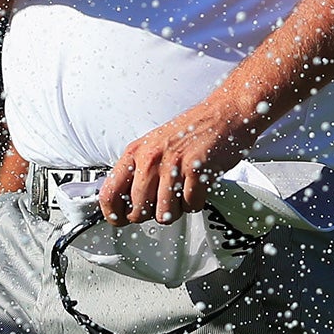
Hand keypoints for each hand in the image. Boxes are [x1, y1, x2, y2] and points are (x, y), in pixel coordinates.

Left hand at [101, 99, 261, 225]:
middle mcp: (149, 159)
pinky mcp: (195, 171)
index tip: (120, 220)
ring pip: (164, 214)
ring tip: (182, 191)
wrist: (224, 114)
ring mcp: (172, 165)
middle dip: (151, 214)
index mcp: (134, 153)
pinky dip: (195, 202)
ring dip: (176, 209)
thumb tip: (124, 202)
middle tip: (162, 203)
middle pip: (138, 211)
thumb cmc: (190, 131)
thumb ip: (137, 171)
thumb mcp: (152, 145)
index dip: (113, 214)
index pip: (109, 193)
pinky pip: (190, 206)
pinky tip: (197, 186)